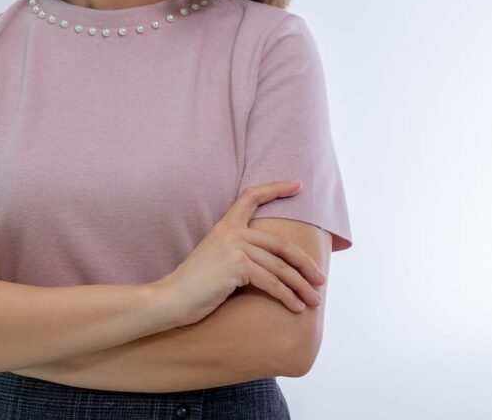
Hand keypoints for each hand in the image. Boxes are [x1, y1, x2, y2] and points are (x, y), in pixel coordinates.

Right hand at [154, 179, 326, 326]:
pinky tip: (296, 307)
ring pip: (280, 267)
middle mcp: (231, 232)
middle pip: (280, 243)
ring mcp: (233, 247)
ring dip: (301, 286)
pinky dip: (287, 296)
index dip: (276, 188)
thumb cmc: (195, 286)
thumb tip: (273, 264)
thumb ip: (240, 253)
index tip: (298, 184)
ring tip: (315, 301)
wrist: (170, 299)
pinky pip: (271, 282)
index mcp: (225, 226)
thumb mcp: (218, 260)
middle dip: (305, 264)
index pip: (251, 197)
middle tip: (321, 279)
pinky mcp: (236, 266)